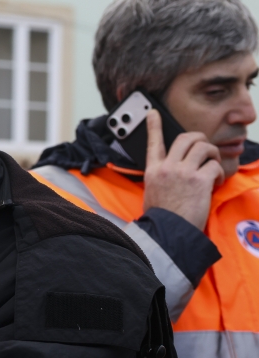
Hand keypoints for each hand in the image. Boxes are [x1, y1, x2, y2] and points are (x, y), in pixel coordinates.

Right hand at [143, 110, 223, 230]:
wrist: (167, 231)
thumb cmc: (161, 216)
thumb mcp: (152, 192)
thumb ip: (161, 177)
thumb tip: (172, 171)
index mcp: (153, 170)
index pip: (153, 142)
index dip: (153, 125)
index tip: (153, 113)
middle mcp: (167, 167)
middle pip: (186, 138)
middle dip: (200, 140)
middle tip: (205, 151)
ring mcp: (183, 173)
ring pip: (204, 147)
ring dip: (213, 155)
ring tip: (212, 168)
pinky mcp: (199, 180)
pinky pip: (215, 166)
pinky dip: (219, 174)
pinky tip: (214, 184)